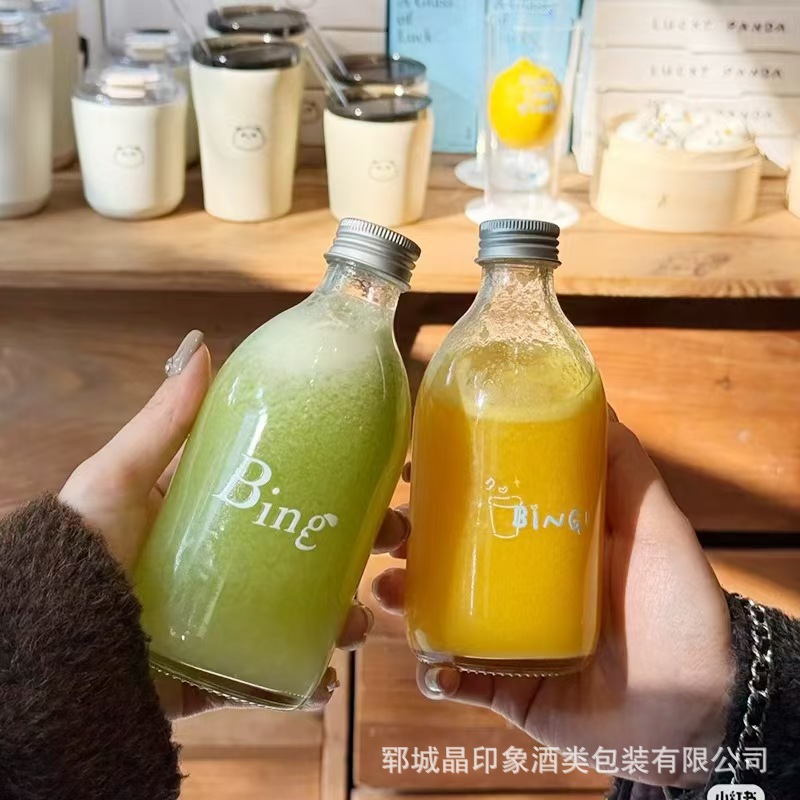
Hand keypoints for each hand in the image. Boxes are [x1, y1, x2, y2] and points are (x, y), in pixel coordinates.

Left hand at [60, 331, 404, 717]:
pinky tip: (325, 679)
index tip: (387, 474)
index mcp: (216, 512)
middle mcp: (233, 563)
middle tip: (394, 538)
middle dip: (364, 546)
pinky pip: (279, 675)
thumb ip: (163, 422)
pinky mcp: (226, 670)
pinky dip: (309, 681)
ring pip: (309, 613)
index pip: (294, 490)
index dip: (344, 482)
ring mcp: (234, 618)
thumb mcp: (120, 477)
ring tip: (360, 619)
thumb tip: (200, 349)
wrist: (53, 647)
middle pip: (314, 550)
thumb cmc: (84, 550)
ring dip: (348, 616)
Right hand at [373, 420, 733, 787]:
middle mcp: (517, 589)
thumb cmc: (679, 608)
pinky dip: (434, 674)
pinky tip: (433, 666)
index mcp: (543, 547)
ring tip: (391, 590)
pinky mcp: (507, 691)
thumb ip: (626, 470)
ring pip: (438, 614)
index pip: (480, 509)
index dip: (441, 489)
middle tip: (389, 532)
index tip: (412, 469)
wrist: (700, 708)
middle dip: (405, 541)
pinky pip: (456, 681)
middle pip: (445, 558)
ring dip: (403, 599)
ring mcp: (508, 640)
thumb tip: (598, 404)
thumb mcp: (655, 527)